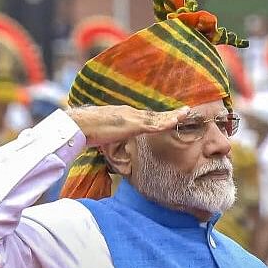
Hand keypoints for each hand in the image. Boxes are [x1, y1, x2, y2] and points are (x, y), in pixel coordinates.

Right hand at [66, 105, 189, 145]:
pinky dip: (165, 122)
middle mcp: (131, 113)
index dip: (162, 117)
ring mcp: (132, 117)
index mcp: (126, 116)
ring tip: (187, 112)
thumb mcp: (106, 138)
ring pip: (157, 117)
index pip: (148, 117)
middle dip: (172, 114)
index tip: (173, 117)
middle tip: (187, 111)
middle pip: (156, 115)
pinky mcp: (132, 123)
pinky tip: (176, 120)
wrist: (80, 124)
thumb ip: (116, 143)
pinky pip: (153, 124)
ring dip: (173, 116)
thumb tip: (121, 156)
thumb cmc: (89, 132)